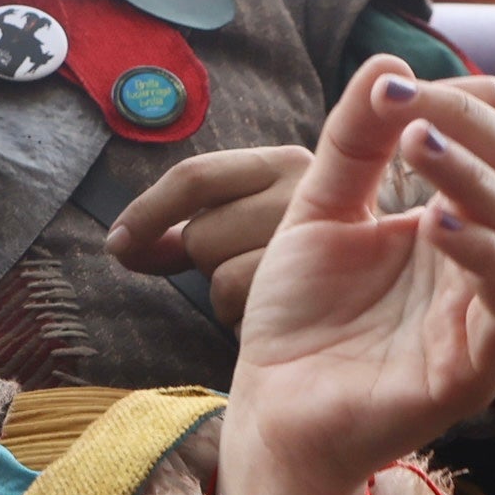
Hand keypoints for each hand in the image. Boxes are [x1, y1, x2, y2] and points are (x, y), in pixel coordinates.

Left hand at [106, 144, 311, 327]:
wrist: (377, 331)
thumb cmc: (304, 276)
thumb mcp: (241, 234)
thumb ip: (182, 233)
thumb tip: (121, 244)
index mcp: (287, 163)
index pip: (195, 178)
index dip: (146, 213)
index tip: (117, 245)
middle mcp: (310, 188)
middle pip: (201, 232)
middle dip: (207, 265)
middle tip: (249, 277)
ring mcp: (325, 237)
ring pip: (223, 275)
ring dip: (229, 299)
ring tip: (271, 300)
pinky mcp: (331, 287)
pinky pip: (248, 310)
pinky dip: (247, 326)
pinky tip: (279, 323)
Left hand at [215, 59, 494, 494]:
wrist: (272, 408)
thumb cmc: (302, 318)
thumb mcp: (317, 209)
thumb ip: (351, 143)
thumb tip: (391, 63)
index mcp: (461, 219)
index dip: (478, 101)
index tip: (403, 86)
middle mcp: (487, 261)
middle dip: (475, 123)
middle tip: (410, 107)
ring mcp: (488, 314)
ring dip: (471, 175)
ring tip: (416, 143)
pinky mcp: (478, 366)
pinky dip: (481, 251)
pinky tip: (436, 223)